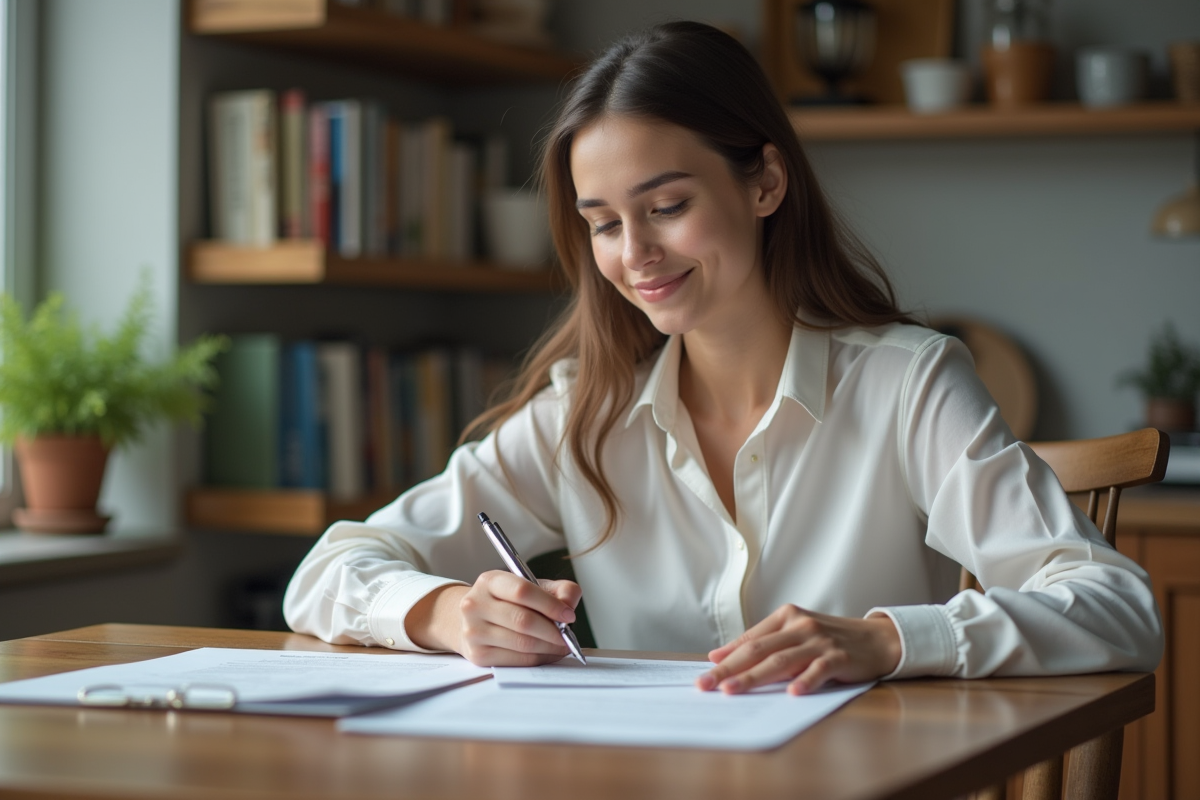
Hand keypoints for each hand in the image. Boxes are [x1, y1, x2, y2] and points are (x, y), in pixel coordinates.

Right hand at [406, 571, 580, 666]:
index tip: (568, 615)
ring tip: (561, 645)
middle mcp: (476, 604)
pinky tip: (546, 652)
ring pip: (522, 643)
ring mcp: (474, 631)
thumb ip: (558, 589)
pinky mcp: (477, 655)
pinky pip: (517, 660)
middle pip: (523, 620)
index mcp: (490, 581)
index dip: (550, 604)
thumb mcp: (531, 586)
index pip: (522, 591)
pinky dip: (538, 658)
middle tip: (568, 636)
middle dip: (553, 631)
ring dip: (549, 647)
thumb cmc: (506, 602)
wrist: (472, 620)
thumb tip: (569, 604)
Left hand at [696, 605, 900, 694]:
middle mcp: (801, 626)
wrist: (877, 639)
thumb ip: (764, 642)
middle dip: (729, 669)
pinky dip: (805, 681)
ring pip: (781, 660)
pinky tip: (792, 694)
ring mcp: (820, 641)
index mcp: (786, 616)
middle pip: (759, 650)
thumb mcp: (796, 633)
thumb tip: (722, 656)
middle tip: (707, 685)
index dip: (726, 657)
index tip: (704, 672)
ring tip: (733, 690)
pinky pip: (819, 670)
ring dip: (754, 677)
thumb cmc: (830, 639)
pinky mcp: (840, 657)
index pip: (750, 639)